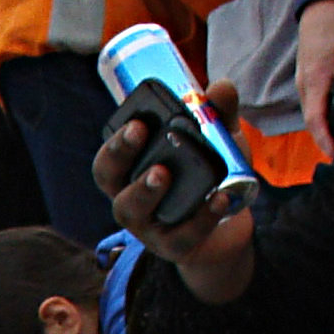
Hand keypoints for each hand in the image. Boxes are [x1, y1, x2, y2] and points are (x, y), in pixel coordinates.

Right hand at [101, 78, 258, 299]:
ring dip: (143, 189)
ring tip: (163, 172)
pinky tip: (219, 197)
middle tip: (140, 132)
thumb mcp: (215, 144)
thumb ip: (217, 116)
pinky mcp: (174, 247)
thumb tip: (221, 87)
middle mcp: (129, 199)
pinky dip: (201, 216)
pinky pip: (182, 235)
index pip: (109, 157)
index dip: (116, 140)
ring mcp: (147, 226)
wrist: (225, 227)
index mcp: (130, 172)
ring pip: (131, 210)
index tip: (137, 121)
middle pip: (108, 180)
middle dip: (120, 154)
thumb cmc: (206, 179)